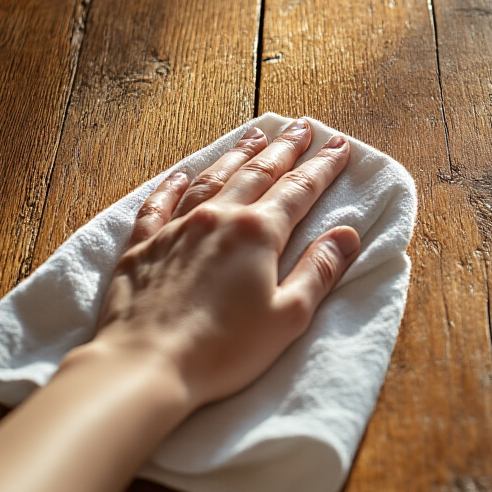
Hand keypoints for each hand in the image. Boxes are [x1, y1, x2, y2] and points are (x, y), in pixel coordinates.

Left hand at [94, 118, 359, 411]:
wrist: (145, 365)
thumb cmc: (223, 349)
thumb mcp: (288, 317)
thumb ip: (319, 270)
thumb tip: (347, 234)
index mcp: (258, 233)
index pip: (299, 189)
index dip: (322, 166)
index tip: (339, 145)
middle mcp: (218, 218)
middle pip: (259, 172)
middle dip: (285, 148)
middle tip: (303, 126)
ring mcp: (177, 227)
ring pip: (213, 178)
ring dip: (238, 154)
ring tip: (255, 135)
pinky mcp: (143, 246)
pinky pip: (159, 203)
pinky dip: (173, 184)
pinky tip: (182, 173)